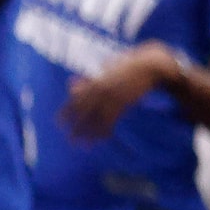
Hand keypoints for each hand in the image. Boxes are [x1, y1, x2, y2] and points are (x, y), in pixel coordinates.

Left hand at [60, 40, 176, 140]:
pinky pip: (113, 118)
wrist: (150, 64)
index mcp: (96, 81)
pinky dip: (107, 129)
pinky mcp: (125, 101)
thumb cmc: (128, 66)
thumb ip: (88, 79)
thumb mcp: (104, 71)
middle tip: (70, 140)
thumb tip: (70, 84)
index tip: (58, 123)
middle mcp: (102, 89)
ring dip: (90, 132)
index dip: (67, 111)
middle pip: (85, 111)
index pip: (77, 99)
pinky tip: (103, 138)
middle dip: (77, 126)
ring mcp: (113, 96)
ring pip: (98, 117)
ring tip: (84, 145)